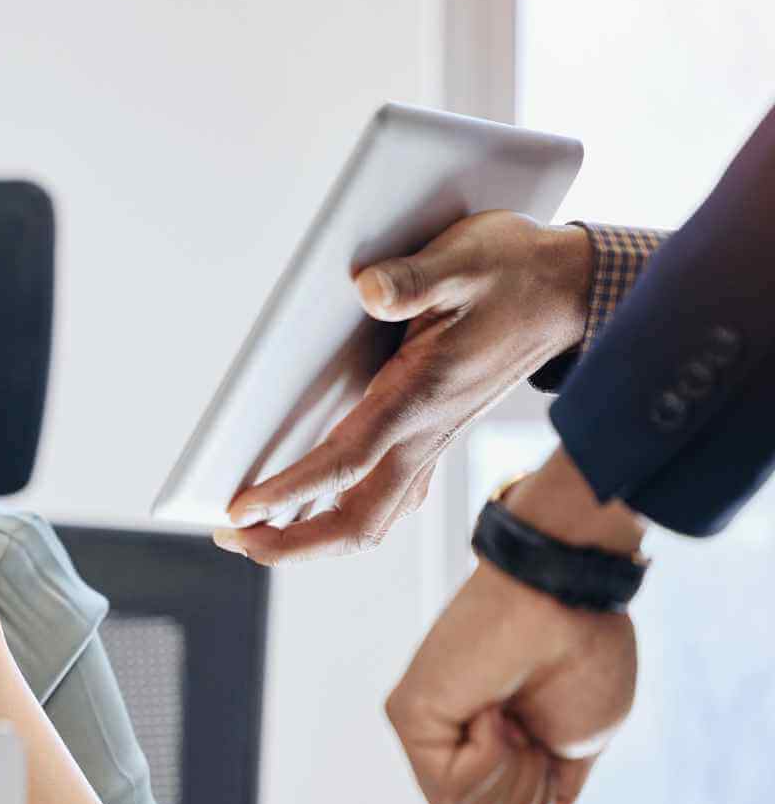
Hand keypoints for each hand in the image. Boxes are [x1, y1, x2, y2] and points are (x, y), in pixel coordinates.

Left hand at [217, 212, 595, 564]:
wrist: (569, 290)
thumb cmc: (514, 272)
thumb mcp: (466, 259)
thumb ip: (414, 279)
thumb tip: (370, 290)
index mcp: (422, 395)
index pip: (346, 461)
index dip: (289, 491)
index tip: (240, 511)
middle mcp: (427, 433)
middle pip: (359, 521)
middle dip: (293, 544)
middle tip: (234, 539)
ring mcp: (434, 443)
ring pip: (374, 519)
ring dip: (315, 539)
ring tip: (259, 536)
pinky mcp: (436, 438)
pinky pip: (389, 499)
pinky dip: (346, 518)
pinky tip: (316, 512)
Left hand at [383, 450, 642, 803]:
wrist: (572, 606)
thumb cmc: (586, 662)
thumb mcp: (574, 752)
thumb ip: (540, 801)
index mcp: (493, 755)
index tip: (549, 747)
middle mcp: (452, 746)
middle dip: (525, 797)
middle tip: (531, 731)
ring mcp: (427, 732)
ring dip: (511, 776)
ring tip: (513, 718)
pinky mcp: (408, 717)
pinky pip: (450, 787)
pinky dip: (491, 757)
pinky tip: (493, 710)